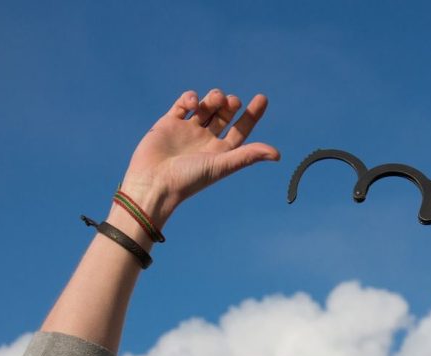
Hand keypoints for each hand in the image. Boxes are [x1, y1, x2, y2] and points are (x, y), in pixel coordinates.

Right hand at [118, 89, 279, 225]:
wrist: (153, 183)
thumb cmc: (189, 179)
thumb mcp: (222, 165)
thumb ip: (248, 156)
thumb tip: (277, 154)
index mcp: (221, 152)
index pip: (241, 129)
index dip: (252, 114)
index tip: (262, 98)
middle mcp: (205, 140)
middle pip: (224, 115)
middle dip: (230, 104)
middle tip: (233, 102)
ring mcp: (187, 131)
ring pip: (206, 107)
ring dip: (213, 98)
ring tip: (215, 100)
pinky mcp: (168, 123)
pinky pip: (183, 104)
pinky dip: (191, 98)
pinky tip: (194, 103)